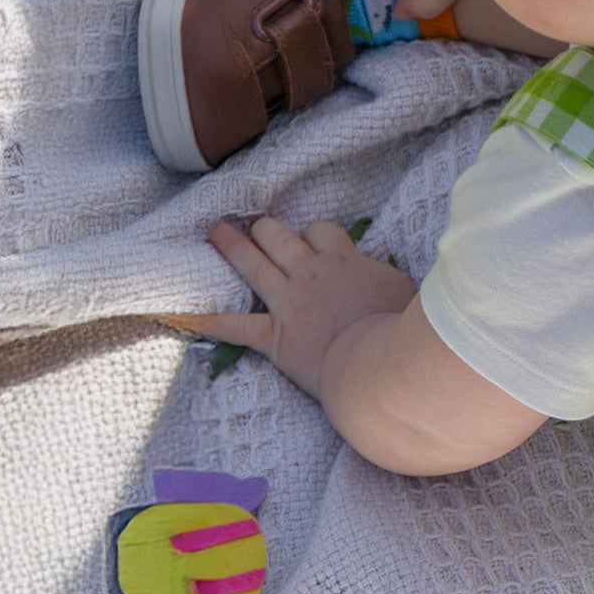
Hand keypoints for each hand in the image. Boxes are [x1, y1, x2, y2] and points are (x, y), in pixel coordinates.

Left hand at [172, 217, 416, 399]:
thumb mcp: (409, 295)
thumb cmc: (404, 332)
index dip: (314, 235)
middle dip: (265, 230)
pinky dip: (208, 321)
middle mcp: (312, 274)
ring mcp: (290, 303)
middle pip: (281, 236)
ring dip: (232, 246)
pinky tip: (184, 315)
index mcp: (346, 261)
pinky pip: (236, 326)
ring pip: (255, 263)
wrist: (383, 368)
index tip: (313, 242)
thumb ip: (392, 280)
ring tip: (215, 231)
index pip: (322, 232)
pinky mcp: (277, 337)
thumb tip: (394, 277)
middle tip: (255, 226)